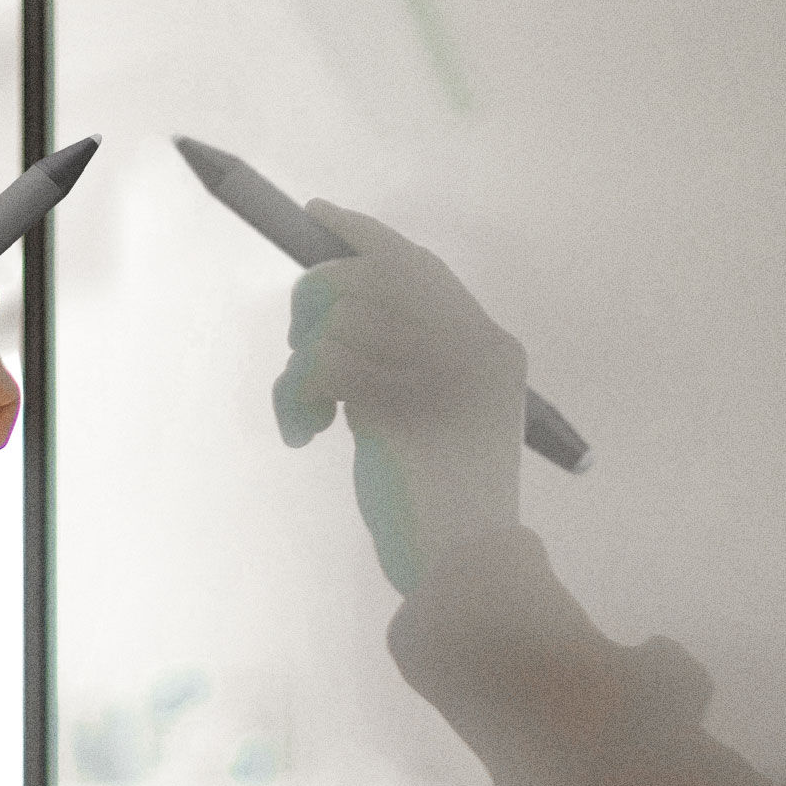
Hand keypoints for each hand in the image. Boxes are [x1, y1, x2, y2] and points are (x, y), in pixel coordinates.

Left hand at [270, 204, 526, 590]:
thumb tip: (331, 319)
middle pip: (368, 279)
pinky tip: (306, 432)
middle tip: (302, 359)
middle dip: (314, 306)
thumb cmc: (437, 507)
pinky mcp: (403, 403)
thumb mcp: (424, 417)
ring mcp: (443, 372)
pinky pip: (322, 365)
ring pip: (338, 321)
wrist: (461, 569)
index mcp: (490, 348)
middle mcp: (473, 347)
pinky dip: (295, 395)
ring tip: (308, 417)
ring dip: (300, 369)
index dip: (365, 236)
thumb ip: (398, 364)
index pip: (419, 265)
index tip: (320, 216)